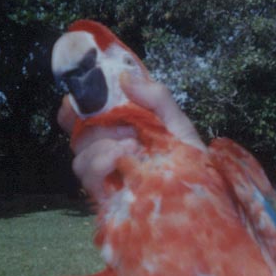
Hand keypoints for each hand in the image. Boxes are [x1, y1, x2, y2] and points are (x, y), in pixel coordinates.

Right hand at [58, 74, 204, 201]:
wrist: (203, 197)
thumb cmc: (190, 161)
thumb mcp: (178, 123)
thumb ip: (156, 98)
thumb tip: (124, 78)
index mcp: (120, 131)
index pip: (83, 120)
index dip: (72, 110)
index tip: (74, 100)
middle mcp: (108, 153)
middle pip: (78, 136)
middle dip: (94, 126)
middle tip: (127, 127)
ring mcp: (106, 177)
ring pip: (79, 158)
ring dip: (100, 147)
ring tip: (133, 145)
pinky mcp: (107, 198)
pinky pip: (89, 179)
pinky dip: (102, 163)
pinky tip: (126, 159)